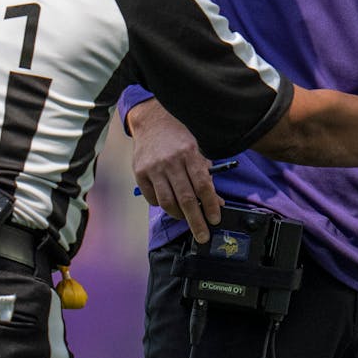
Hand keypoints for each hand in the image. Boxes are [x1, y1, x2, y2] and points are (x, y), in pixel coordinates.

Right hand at [128, 98, 221, 242]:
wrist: (152, 122)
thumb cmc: (178, 138)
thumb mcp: (196, 150)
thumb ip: (205, 174)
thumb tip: (217, 201)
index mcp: (189, 153)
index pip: (203, 185)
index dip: (210, 205)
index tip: (215, 219)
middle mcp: (171, 162)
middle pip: (186, 198)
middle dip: (196, 221)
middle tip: (203, 235)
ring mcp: (154, 168)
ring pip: (167, 202)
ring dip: (179, 215)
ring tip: (186, 219)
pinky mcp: (140, 173)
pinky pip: (153, 198)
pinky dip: (162, 206)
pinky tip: (169, 204)